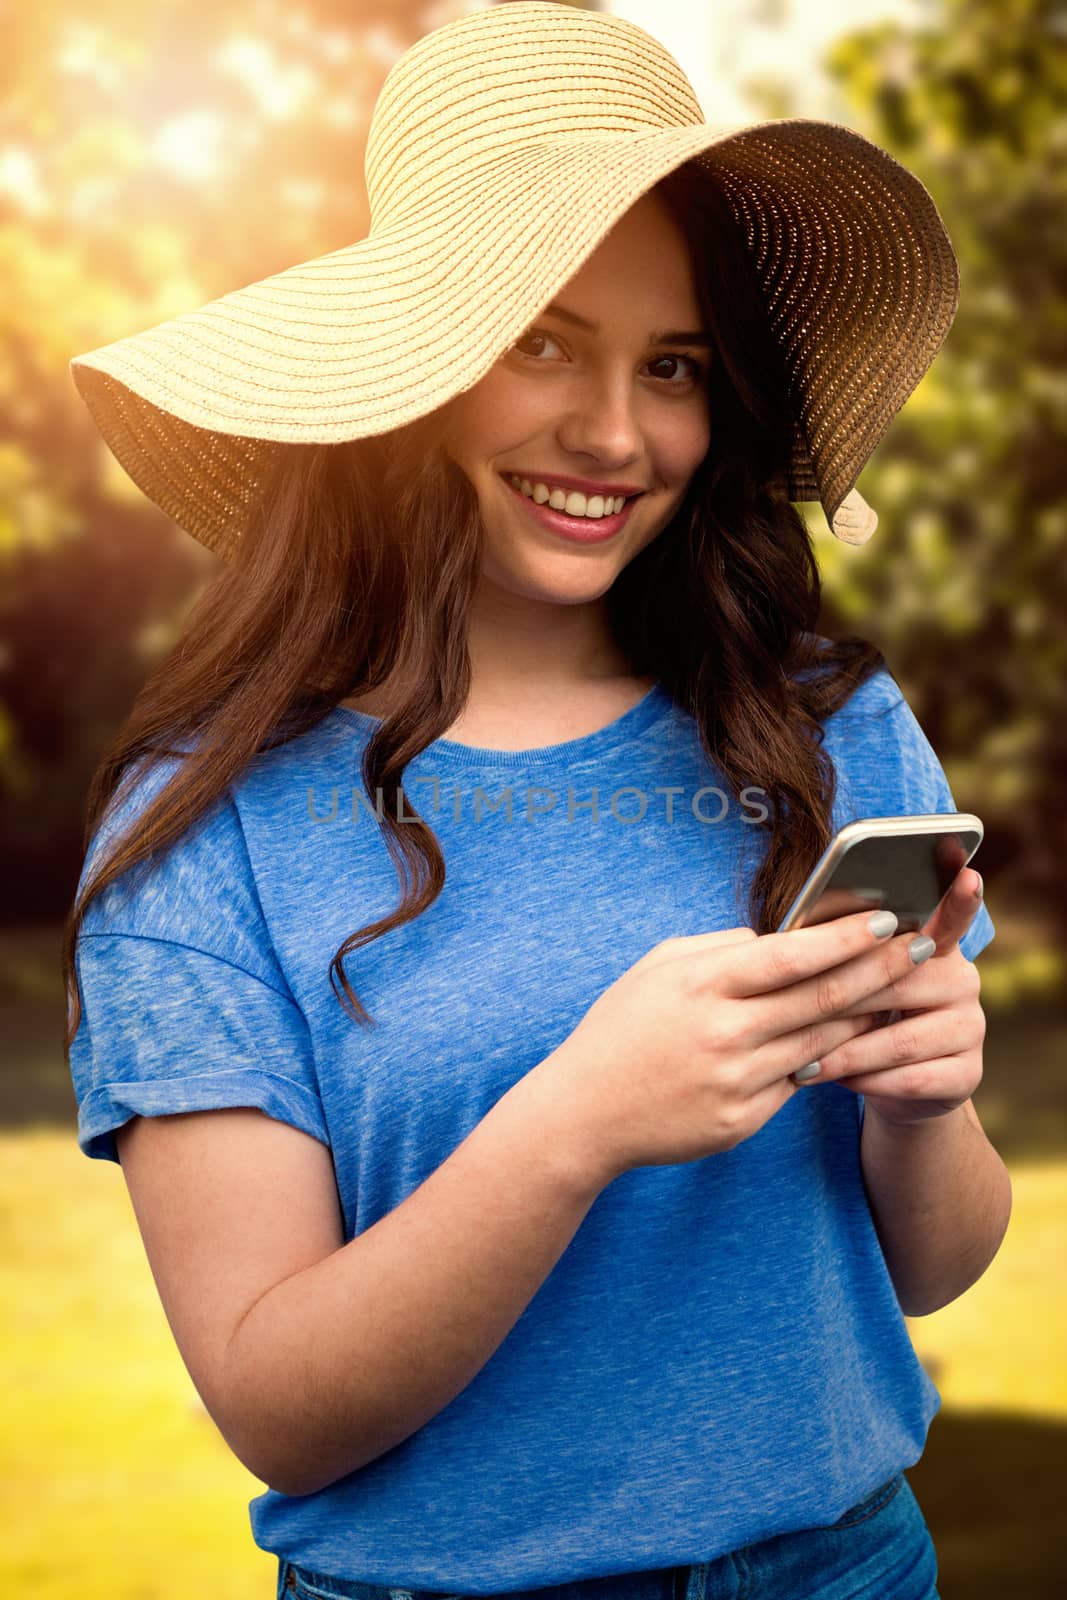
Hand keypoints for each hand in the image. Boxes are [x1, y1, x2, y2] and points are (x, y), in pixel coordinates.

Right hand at [544, 907, 943, 1185]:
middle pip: (823, 998)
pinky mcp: (741, 1122)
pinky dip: (828, 1061)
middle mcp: (725, 1033)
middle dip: (881, 970)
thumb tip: (778, 940)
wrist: (584, 1113)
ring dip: (868, 1016)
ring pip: (822, 1043)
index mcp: (703, 986)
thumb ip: (720, 949)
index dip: (847, 937)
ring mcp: (736, 1082)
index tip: (888, 919)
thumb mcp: (658, 968)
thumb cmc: (620, 1029)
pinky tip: (853, 1042)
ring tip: (902, 992)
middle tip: (921, 949)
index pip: (792, 956)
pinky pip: (797, 1084)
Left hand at [797, 868, 986, 1126]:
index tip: (969, 875)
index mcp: (936, 947)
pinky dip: (866, 1082)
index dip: (961, 899)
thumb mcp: (856, 982)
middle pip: (900, 984)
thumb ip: (847, 956)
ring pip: (900, 1040)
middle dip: (841, 1002)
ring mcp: (972, 1028)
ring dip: (846, 1053)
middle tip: (792, 1016)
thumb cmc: (863, 1017)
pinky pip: (909, 1079)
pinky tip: (836, 1080)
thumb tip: (794, 936)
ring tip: (805, 1062)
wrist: (896, 1086)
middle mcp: (964, 981)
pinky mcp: (967, 1074)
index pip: (952, 917)